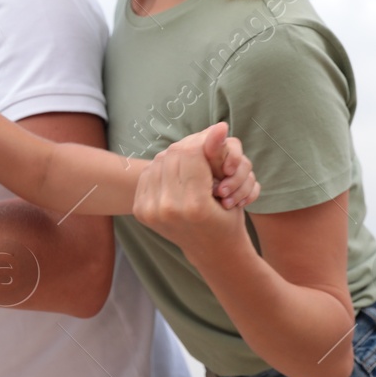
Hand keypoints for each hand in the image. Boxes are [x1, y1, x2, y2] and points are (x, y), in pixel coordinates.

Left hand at [134, 125, 249, 259]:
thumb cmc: (228, 216)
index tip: (213, 142)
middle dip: (189, 149)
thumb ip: (221, 155)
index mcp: (194, 205)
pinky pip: (147, 174)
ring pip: (158, 161)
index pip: (190, 152)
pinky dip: (161, 169)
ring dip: (174, 157)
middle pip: (172, 155)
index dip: (203, 142)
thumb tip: (219, 126)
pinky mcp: (141, 212)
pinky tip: (175, 175)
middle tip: (202, 152)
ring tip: (190, 164)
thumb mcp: (233, 186)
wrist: (211, 250)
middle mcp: (168, 209)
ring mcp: (151, 211)